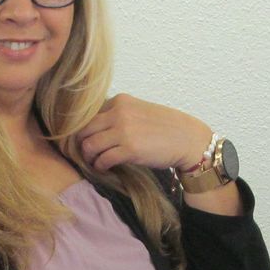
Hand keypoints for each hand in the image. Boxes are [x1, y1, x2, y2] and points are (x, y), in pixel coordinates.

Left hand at [74, 94, 211, 174]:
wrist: (188, 139)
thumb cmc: (167, 128)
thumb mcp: (140, 111)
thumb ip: (120, 114)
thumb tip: (98, 128)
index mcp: (121, 101)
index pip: (89, 115)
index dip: (84, 130)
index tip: (86, 140)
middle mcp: (119, 113)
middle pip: (84, 130)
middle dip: (81, 144)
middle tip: (86, 154)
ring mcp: (124, 131)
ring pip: (89, 145)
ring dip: (89, 157)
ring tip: (95, 162)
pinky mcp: (129, 150)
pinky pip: (103, 159)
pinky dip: (99, 166)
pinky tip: (104, 168)